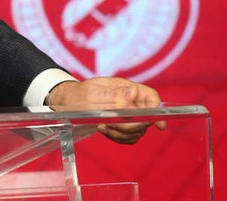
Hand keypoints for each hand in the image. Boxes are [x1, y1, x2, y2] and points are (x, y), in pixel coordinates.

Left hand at [47, 76, 165, 143]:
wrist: (69, 102)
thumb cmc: (80, 93)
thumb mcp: (93, 91)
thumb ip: (114, 93)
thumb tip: (134, 92)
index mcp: (127, 88)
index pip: (151, 97)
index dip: (157, 110)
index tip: (157, 125)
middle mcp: (131, 102)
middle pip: (147, 118)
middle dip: (132, 126)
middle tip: (111, 125)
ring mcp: (128, 115)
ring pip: (138, 130)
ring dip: (122, 133)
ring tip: (102, 126)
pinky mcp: (122, 126)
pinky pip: (129, 137)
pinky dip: (118, 138)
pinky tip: (104, 131)